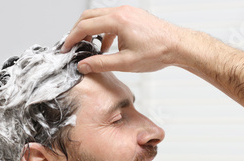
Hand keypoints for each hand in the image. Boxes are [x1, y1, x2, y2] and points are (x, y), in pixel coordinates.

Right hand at [62, 6, 180, 72]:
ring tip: (88, 48)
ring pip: (99, 16)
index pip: (85, 26)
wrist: (177, 46)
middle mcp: (121, 11)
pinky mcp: (132, 15)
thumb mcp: (125, 63)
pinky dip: (103, 31)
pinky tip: (106, 47)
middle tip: (72, 46)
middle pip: (89, 17)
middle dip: (77, 31)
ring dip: (90, 31)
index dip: (72, 38)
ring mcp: (127, 11)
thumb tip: (83, 66)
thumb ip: (101, 64)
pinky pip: (111, 19)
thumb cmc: (156, 52)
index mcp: (117, 21)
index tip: (66, 48)